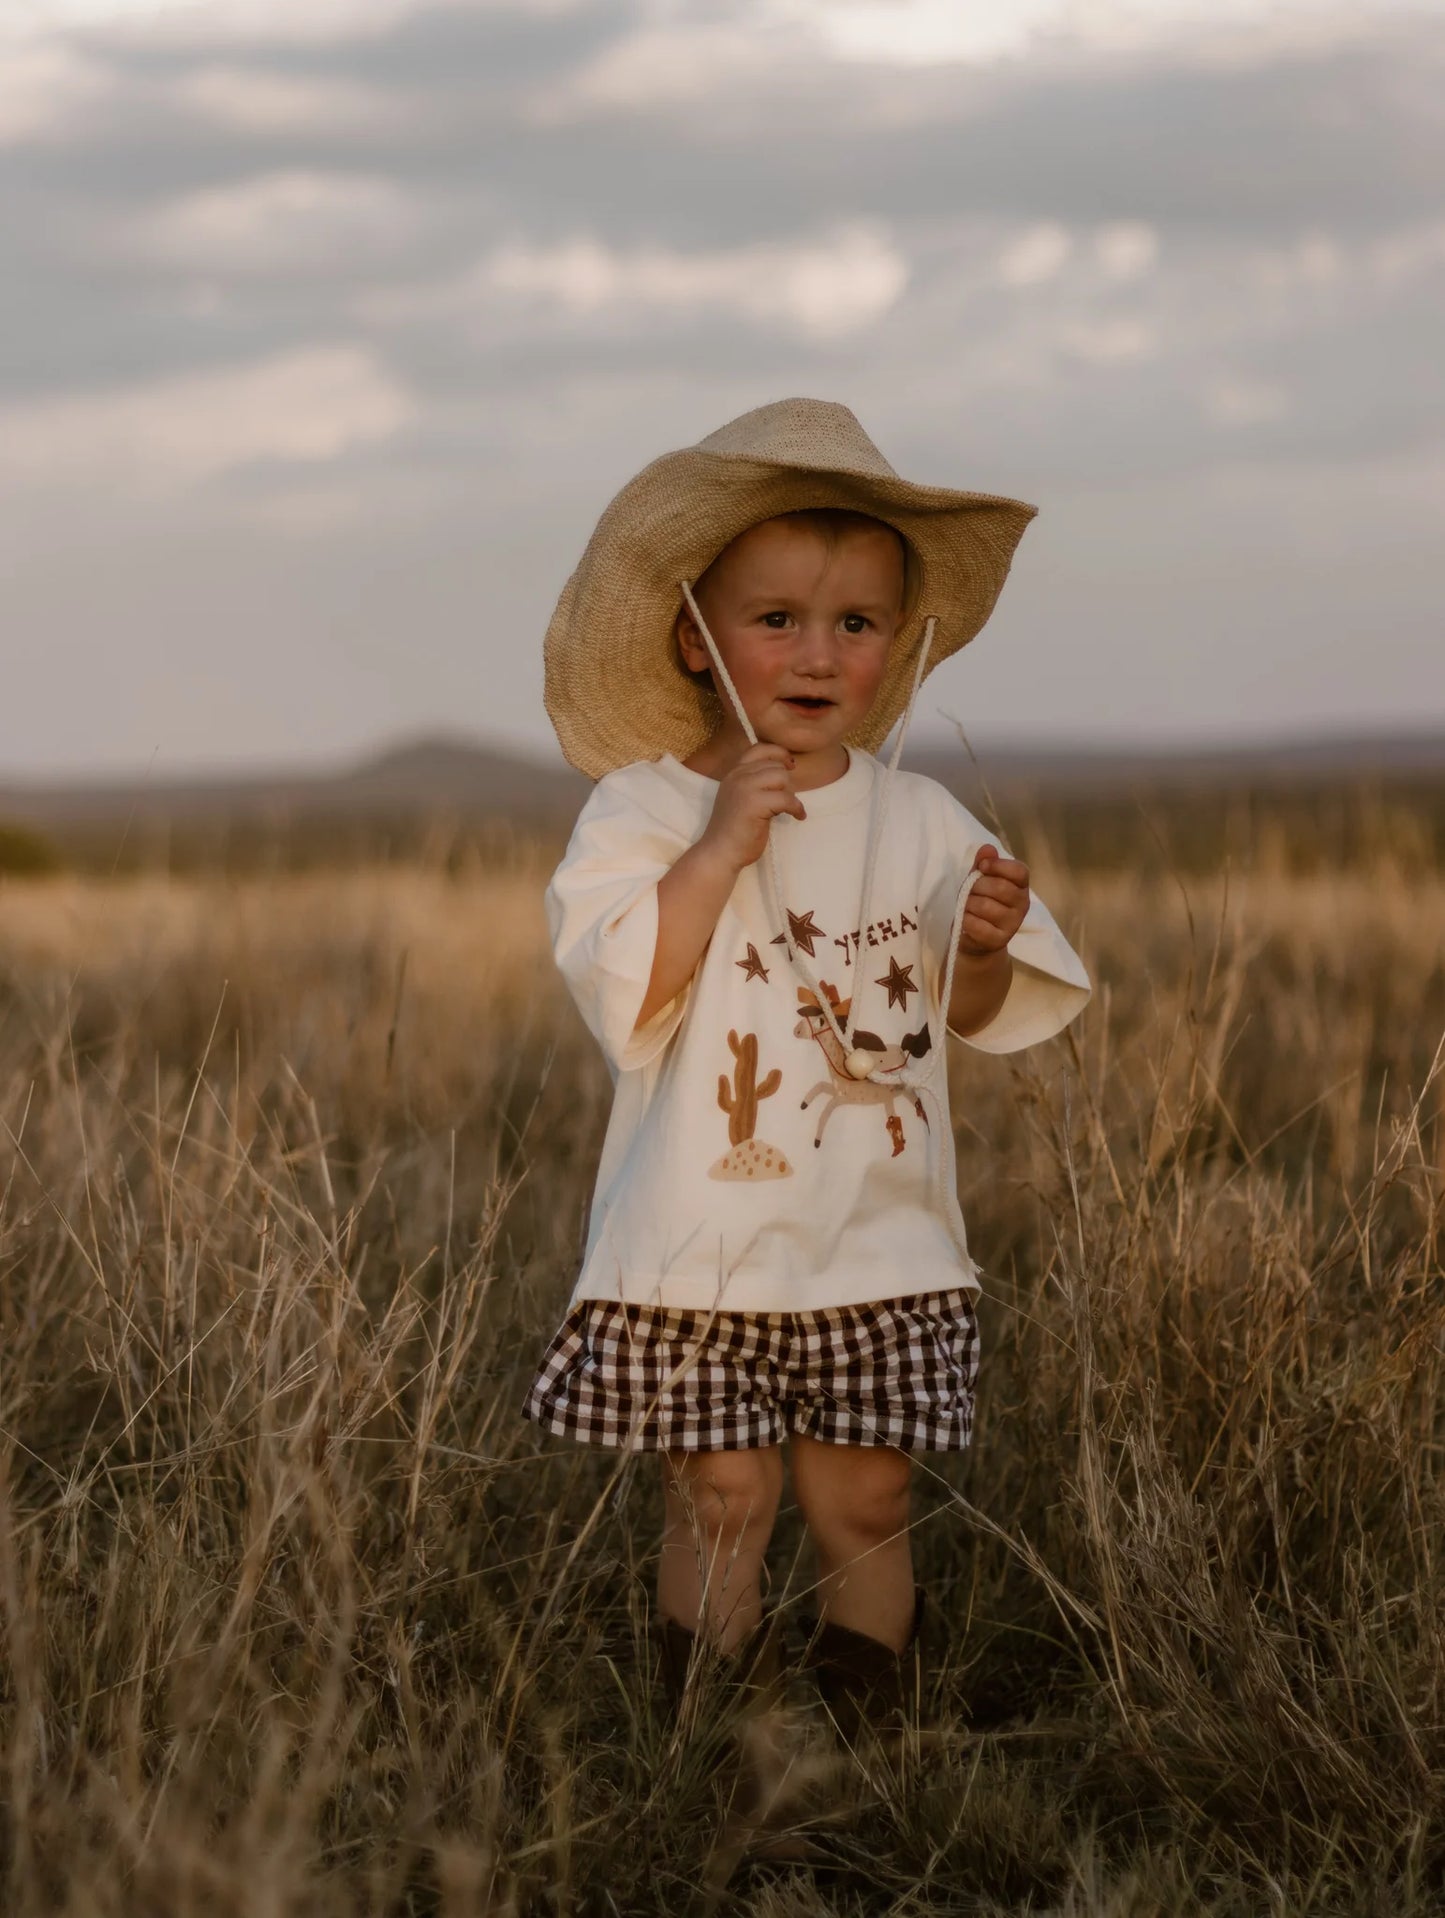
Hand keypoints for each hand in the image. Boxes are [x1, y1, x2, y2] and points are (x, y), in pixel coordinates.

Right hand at [697, 743, 805, 871]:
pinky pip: (787, 798)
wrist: (719, 852)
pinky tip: (798, 816)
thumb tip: (783, 775)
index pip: (759, 749)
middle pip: (775, 766)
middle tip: (784, 801)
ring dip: (790, 794)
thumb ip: (754, 783)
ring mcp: (745, 788)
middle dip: (786, 783)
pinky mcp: (755, 803)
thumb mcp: (740, 798)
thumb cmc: (733, 830)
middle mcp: (738, 776)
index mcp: (733, 773)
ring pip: (782, 778)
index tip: (790, 765)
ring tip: (788, 809)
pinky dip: (797, 808)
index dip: (778, 753)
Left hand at [958, 844, 1029, 956]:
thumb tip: (987, 849)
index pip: (1019, 871)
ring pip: (984, 905)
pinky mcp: (999, 940)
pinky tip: (966, 919)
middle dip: (977, 886)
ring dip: (968, 903)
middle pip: (1000, 887)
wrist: (976, 939)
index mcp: (1021, 887)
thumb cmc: (980, 903)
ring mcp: (1012, 924)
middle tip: (970, 890)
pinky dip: (965, 919)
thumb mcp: (980, 880)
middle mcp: (1022, 905)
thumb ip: (984, 863)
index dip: (999, 866)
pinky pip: (976, 924)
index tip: (982, 866)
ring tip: (968, 906)